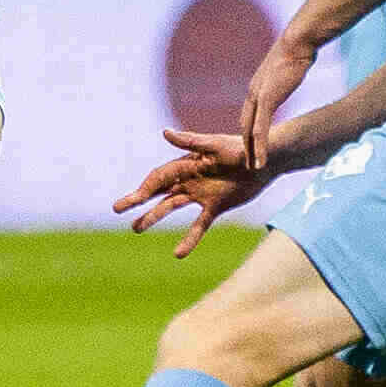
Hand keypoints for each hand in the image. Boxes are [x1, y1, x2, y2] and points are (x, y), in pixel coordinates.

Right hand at [116, 129, 267, 256]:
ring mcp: (201, 194)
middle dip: (139, 201)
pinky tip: (177, 254)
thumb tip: (164, 132)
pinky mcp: (215, 206)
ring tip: (136, 228)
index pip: (159, 177)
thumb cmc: (241, 148)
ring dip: (154, 217)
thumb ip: (190, 142)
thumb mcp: (215, 145)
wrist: (266, 161)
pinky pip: (198, 226)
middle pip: (159, 192)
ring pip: (171, 207)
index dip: (144, 189)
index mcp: (187, 163)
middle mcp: (190, 179)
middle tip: (119, 210)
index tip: (130, 201)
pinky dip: (189, 239)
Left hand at [240, 31, 316, 170]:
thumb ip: (283, 78)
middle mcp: (253, 93)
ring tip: (254, 167)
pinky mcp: (267, 100)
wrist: (297, 43)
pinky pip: (261, 128)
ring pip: (250, 131)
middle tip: (248, 162)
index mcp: (257, 87)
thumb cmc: (296, 51)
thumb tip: (289, 77)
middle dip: (246, 145)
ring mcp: (258, 97)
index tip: (251, 145)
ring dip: (252, 151)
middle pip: (245, 125)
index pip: (249, 114)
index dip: (249, 131)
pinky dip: (260, 146)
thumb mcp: (286, 68)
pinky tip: (262, 159)